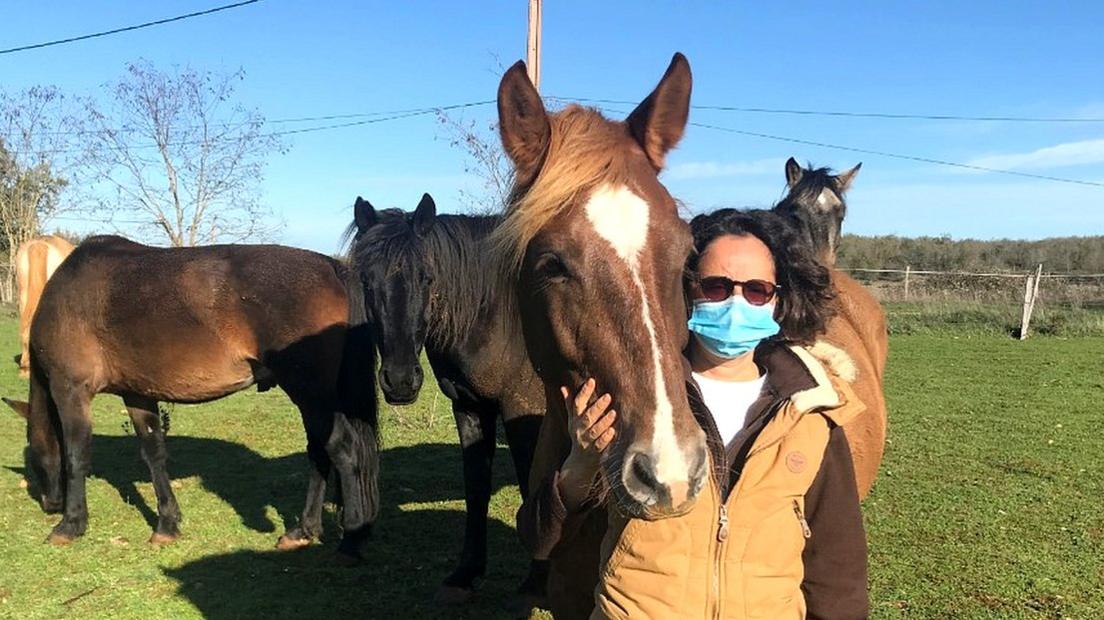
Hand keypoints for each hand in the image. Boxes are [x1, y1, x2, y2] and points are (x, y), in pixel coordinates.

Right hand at [557, 378, 616, 510]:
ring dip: (603, 422)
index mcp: (574, 420)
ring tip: (613, 412)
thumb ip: (570, 405)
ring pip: (594, 431)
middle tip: (608, 396)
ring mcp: (586, 442)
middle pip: (587, 417)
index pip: (577, 404)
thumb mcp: (573, 421)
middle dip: (597, 407)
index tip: (592, 380)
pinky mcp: (594, 453)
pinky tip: (612, 431)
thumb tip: (563, 387)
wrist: (578, 463)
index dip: (584, 392)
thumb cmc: (579, 436)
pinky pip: (600, 445)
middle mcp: (578, 430)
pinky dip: (605, 438)